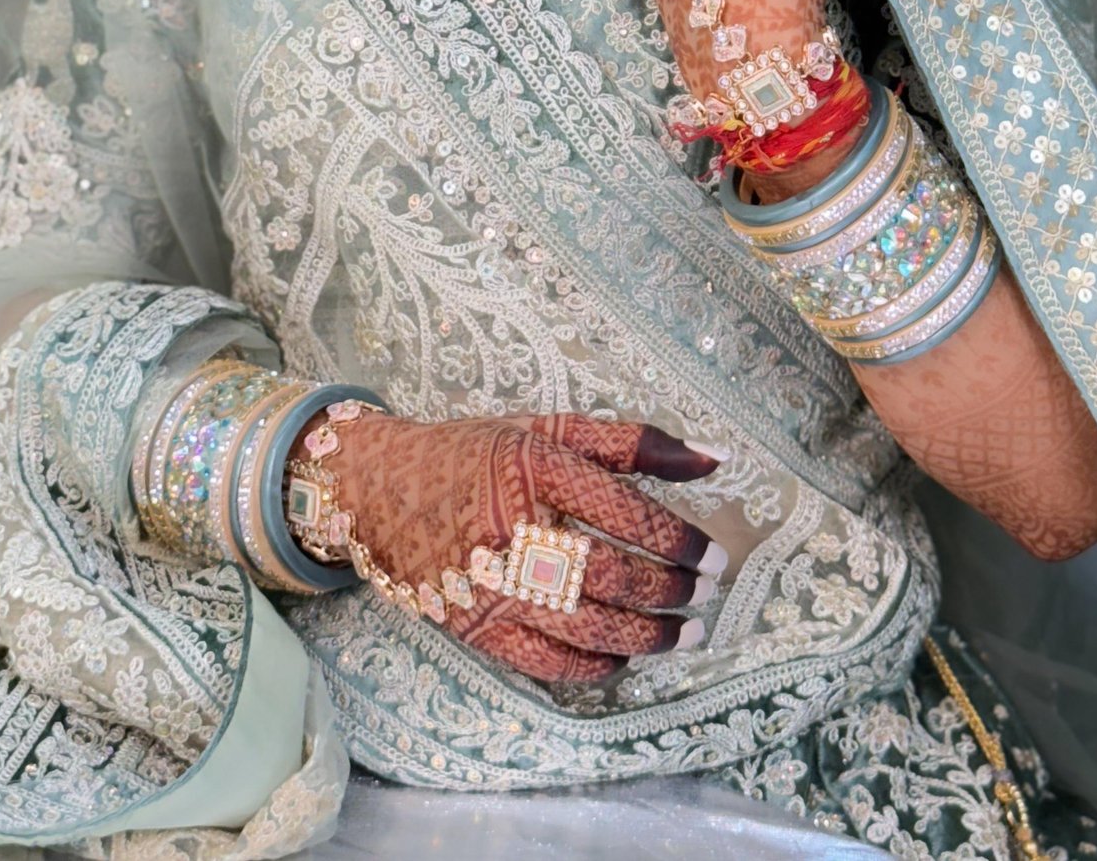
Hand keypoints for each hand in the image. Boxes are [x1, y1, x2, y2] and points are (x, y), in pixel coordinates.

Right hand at [325, 411, 724, 684]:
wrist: (380, 488)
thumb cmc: (475, 453)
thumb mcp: (549, 428)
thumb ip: (632, 442)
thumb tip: (717, 460)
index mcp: (534, 467)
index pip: (625, 511)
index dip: (679, 540)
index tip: (717, 556)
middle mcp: (513, 529)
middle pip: (610, 575)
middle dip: (670, 592)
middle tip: (705, 595)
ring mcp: (491, 586)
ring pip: (585, 627)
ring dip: (646, 638)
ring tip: (683, 635)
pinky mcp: (475, 628)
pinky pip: (546, 663)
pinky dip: (594, 667)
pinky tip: (624, 657)